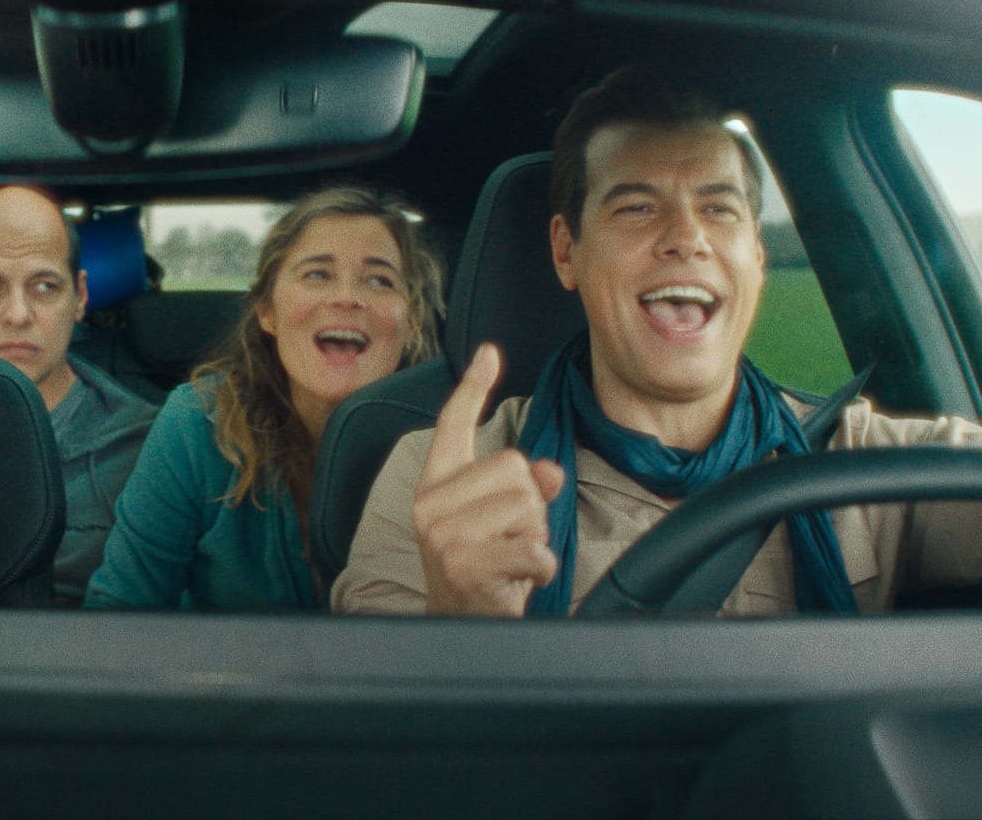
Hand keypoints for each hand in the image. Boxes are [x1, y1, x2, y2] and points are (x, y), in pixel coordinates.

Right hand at [412, 343, 566, 615]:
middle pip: (514, 468)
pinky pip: (534, 549)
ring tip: (511, 559)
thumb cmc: (482, 566)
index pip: (453, 427)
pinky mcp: (466, 566)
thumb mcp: (499, 520)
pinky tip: (519, 580)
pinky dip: (541, 569)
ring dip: (536, 538)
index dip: (472, 389)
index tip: (489, 354)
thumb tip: (550, 472)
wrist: (458, 627)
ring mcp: (444, 537)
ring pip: (528, 506)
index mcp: (436, 486)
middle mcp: (431, 506)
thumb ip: (522, 487)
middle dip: (530, 505)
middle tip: (508, 538)